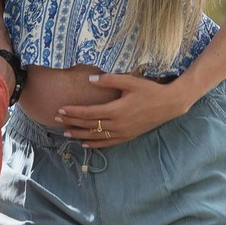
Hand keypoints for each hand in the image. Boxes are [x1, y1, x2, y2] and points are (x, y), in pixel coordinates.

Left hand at [54, 74, 192, 147]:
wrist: (169, 104)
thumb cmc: (149, 90)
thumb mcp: (130, 81)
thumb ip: (109, 80)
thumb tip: (90, 80)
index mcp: (116, 110)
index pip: (88, 112)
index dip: (73, 111)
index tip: (60, 109)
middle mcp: (117, 124)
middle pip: (89, 125)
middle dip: (72, 121)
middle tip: (56, 119)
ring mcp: (123, 132)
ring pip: (96, 136)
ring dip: (79, 134)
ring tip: (65, 133)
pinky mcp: (128, 136)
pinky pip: (107, 143)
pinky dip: (95, 144)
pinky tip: (85, 144)